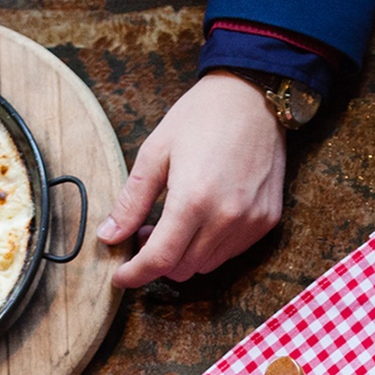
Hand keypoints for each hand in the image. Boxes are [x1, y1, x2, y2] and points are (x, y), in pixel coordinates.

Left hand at [96, 72, 285, 286]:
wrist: (253, 97)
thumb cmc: (201, 117)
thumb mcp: (155, 152)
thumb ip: (131, 201)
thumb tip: (107, 236)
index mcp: (193, 200)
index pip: (159, 260)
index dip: (135, 274)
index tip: (120, 276)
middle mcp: (226, 218)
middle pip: (182, 268)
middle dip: (157, 260)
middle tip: (144, 232)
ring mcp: (250, 222)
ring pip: (206, 265)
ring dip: (184, 255)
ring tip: (174, 222)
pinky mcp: (267, 221)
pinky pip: (230, 252)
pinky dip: (210, 246)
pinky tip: (203, 217)